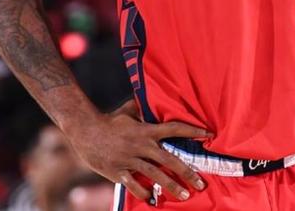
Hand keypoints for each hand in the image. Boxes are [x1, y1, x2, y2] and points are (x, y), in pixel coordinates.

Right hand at [69, 102, 212, 201]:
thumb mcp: (129, 110)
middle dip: (187, 172)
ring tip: (184, 195)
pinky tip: (152, 199)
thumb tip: (155, 95)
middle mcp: (142, 145)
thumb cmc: (110, 119)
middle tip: (201, 183)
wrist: (85, 130)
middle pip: (170, 159)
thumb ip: (144, 107)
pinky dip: (143, 192)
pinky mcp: (118, 171)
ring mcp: (130, 159)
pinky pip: (133, 184)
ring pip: (155, 175)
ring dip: (171, 186)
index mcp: (147, 130)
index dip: (193, 130)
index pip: (175, 128)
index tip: (208, 134)